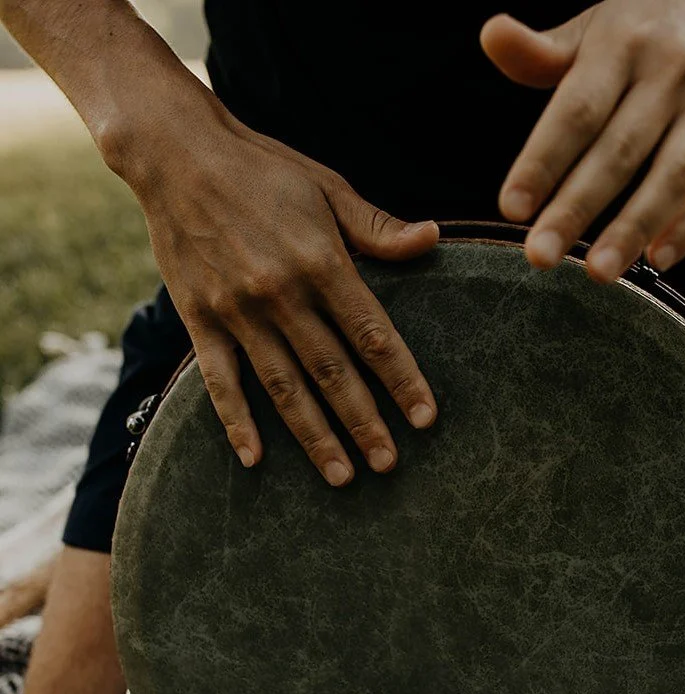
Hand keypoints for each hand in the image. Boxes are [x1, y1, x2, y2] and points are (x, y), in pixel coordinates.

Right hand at [120, 97, 440, 486]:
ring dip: (315, 436)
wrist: (176, 152)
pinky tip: (254, 460)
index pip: (373, 335)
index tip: (425, 418)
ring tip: (342, 475)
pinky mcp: (200, 319)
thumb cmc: (263, 170)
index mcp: (322, 261)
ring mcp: (238, 311)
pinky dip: (235, 422)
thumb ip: (377, 227)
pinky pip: (220, 380)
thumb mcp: (328, 187)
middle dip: (364, 423)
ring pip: (285, 387)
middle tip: (389, 464)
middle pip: (333, 372)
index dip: (402, 380)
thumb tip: (432, 239)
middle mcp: (281, 293)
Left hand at [481, 0, 684, 282]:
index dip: (542, 161)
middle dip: (576, 208)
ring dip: (634, 228)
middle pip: (619, 151)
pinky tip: (659, 260)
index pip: (576, 111)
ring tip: (597, 273)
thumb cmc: (648, 24)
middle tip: (539, 257)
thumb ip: (546, 52)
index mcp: (623, 44)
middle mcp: (672, 70)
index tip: (511, 208)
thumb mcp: (596, 26)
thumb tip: (491, 38)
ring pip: (674, 175)